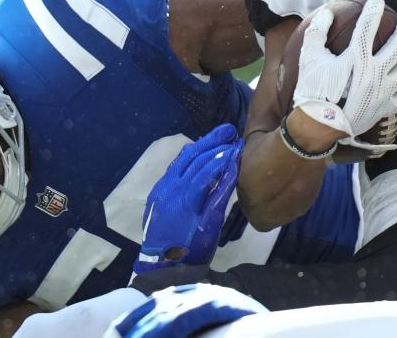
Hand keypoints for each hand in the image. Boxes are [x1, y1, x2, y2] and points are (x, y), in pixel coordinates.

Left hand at [134, 124, 242, 275]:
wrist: (162, 266)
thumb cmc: (192, 249)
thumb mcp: (211, 225)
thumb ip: (221, 195)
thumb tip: (233, 167)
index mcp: (185, 197)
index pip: (207, 167)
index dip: (224, 154)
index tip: (238, 144)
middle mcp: (170, 187)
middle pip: (193, 157)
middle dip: (213, 142)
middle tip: (230, 130)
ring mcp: (161, 188)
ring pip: (182, 160)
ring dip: (201, 146)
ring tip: (217, 136)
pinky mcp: (157, 191)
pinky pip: (174, 168)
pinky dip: (189, 157)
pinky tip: (199, 152)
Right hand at [293, 0, 396, 139]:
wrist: (318, 127)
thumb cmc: (313, 91)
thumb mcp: (309, 58)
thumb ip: (317, 32)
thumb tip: (326, 13)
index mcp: (357, 58)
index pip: (368, 26)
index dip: (373, 10)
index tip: (377, 1)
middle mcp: (375, 72)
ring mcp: (383, 91)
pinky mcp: (385, 108)